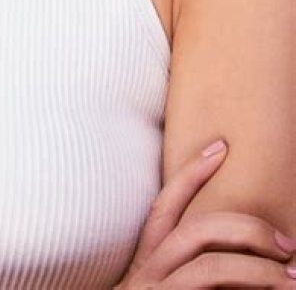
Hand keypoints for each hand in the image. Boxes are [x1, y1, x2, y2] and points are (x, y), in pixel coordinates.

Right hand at [114, 138, 295, 287]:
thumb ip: (183, 274)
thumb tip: (239, 264)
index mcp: (143, 266)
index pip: (165, 207)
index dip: (191, 174)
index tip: (221, 147)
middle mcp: (144, 277)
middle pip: (195, 233)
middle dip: (245, 229)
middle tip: (285, 245)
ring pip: (210, 269)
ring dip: (256, 270)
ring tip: (289, 278)